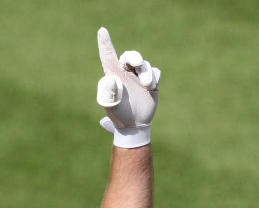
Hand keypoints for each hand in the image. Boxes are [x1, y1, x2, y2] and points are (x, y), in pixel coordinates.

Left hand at [95, 27, 159, 147]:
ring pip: (145, 65)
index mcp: (113, 75)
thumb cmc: (118, 115)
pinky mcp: (151, 82)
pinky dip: (154, 78)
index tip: (101, 31)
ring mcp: (139, 76)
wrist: (134, 125)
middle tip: (137, 62)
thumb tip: (111, 79)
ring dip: (146, 73)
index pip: (108, 56)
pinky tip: (150, 88)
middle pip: (130, 56)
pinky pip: (156, 72)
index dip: (105, 43)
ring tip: (146, 85)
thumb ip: (109, 93)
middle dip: (134, 57)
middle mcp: (125, 73)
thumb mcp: (111, 106)